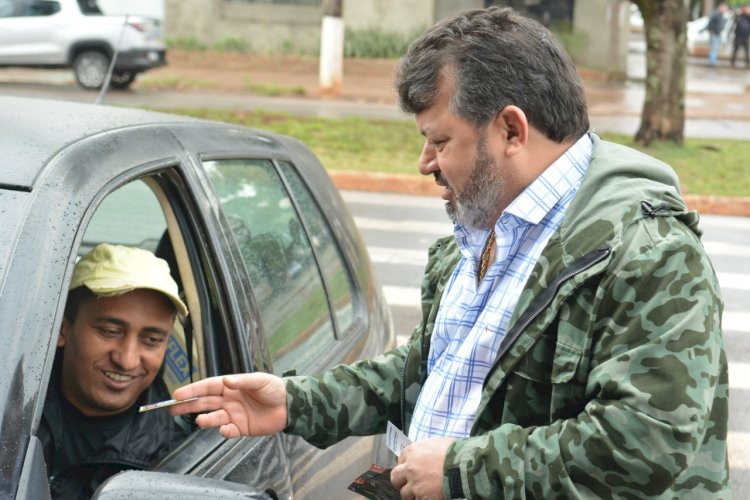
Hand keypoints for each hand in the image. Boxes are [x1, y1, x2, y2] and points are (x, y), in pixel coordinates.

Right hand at [169, 373, 286, 437]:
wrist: (290, 406)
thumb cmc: (274, 389)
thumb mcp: (259, 380)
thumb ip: (242, 381)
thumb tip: (226, 380)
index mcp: (231, 386)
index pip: (207, 388)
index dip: (192, 390)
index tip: (178, 394)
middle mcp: (229, 400)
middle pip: (204, 403)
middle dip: (188, 406)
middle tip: (172, 409)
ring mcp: (234, 414)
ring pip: (214, 418)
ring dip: (205, 420)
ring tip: (199, 421)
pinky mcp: (241, 428)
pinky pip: (229, 431)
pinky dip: (225, 431)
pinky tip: (225, 430)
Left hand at [390, 437, 454, 499]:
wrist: (465, 467)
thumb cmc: (456, 452)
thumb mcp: (439, 443)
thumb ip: (427, 450)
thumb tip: (426, 455)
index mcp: (413, 452)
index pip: (401, 459)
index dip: (407, 465)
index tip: (412, 469)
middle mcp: (410, 468)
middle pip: (396, 477)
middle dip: (401, 481)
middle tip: (410, 483)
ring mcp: (415, 485)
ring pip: (405, 493)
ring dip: (412, 493)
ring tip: (424, 492)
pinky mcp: (422, 498)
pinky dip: (422, 499)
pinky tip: (430, 496)